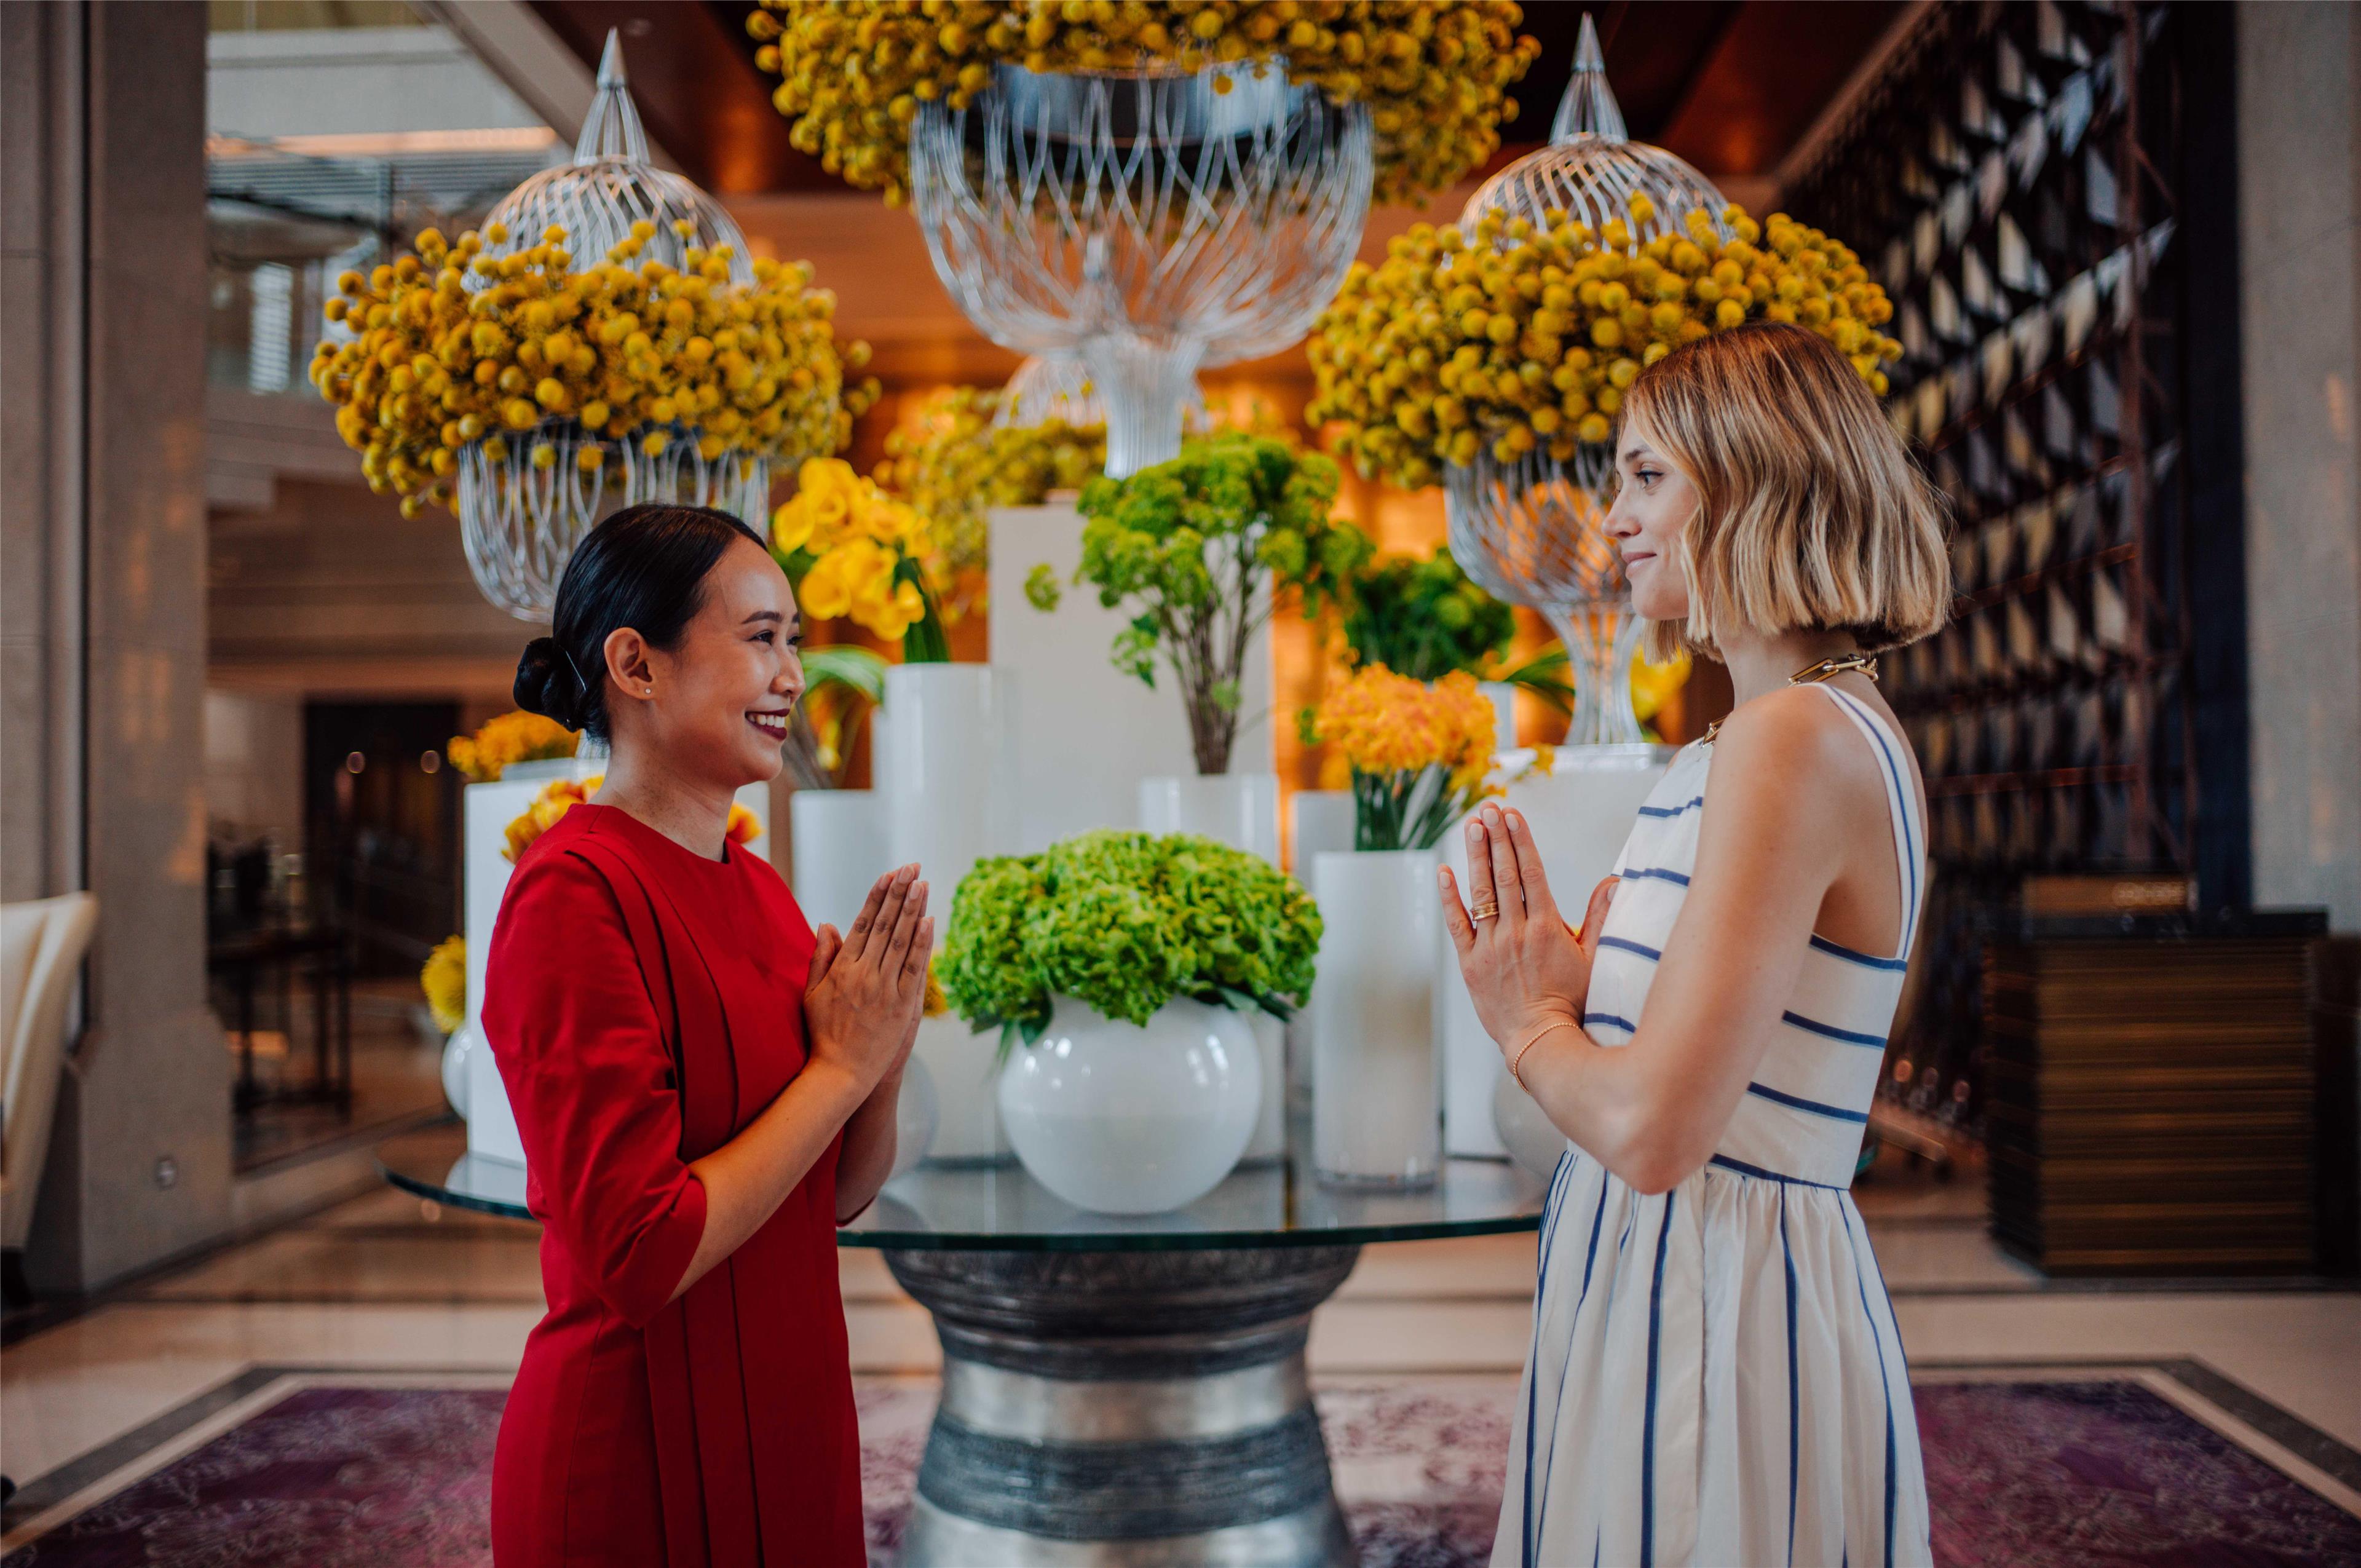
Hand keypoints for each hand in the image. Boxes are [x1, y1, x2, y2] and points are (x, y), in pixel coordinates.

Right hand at [803, 865, 931, 1099]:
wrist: (840, 1074)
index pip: (863, 924)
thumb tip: (826, 924)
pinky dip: (923, 944)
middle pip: (885, 926)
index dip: (876, 897)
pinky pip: (915, 969)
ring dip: (913, 910)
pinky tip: (929, 921)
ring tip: (922, 883)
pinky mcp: (902, 1006)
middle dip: (899, 893)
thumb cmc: (823, 1034)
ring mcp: (885, 990)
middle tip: (911, 867)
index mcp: (842, 969)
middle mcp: (864, 974)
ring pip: (902, 941)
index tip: (887, 874)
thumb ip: (821, 958)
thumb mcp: (812, 994)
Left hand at [1439, 803, 1617, 1063]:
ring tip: (1473, 825)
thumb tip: (1614, 880)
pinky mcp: (1470, 963)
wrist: (1540, 1040)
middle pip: (1504, 875)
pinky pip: (1457, 924)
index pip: (1531, 872)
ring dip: (1476, 857)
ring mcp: (1490, 946)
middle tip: (1489, 807)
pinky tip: (1444, 871)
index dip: (1520, 840)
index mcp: (1546, 927)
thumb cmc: (1571, 1001)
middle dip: (1496, 838)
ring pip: (1481, 893)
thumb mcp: (1592, 958)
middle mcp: (1516, 931)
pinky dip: (1449, 897)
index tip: (1512, 814)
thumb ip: (1600, 917)